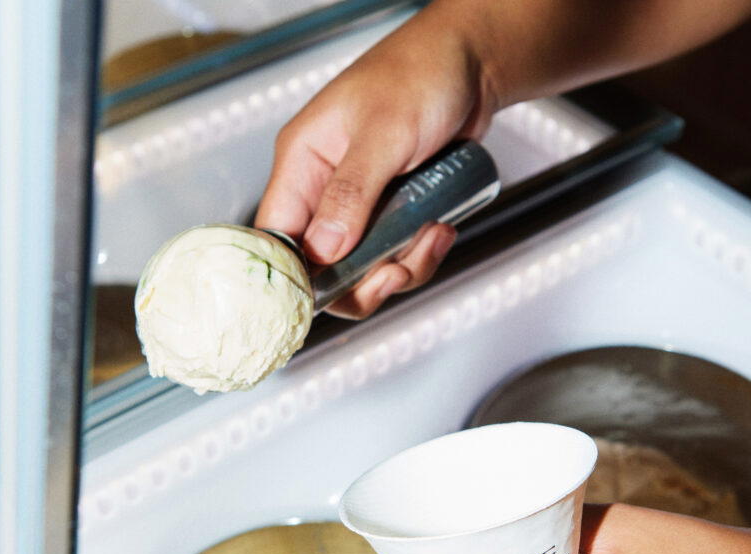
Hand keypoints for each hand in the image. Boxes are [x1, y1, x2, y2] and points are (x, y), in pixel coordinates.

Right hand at [254, 1, 497, 317]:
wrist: (473, 64)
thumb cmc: (422, 73)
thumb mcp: (385, 133)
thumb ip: (352, 193)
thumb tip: (325, 249)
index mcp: (302, 164)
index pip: (277, 239)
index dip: (296, 277)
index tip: (331, 292)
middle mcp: (324, 191)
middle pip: (321, 269)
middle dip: (362, 282)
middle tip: (395, 271)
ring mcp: (358, 207)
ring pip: (363, 271)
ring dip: (401, 268)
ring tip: (430, 235)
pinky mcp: (390, 215)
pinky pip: (395, 258)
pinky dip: (420, 255)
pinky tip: (439, 229)